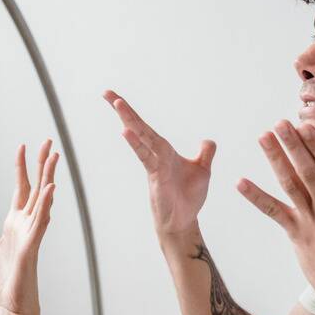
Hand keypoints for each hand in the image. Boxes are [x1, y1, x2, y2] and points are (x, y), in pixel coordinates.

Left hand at [0, 140, 58, 314]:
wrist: (12, 307)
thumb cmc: (4, 283)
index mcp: (16, 224)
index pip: (20, 189)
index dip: (22, 168)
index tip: (23, 147)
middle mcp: (26, 225)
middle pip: (36, 188)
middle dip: (42, 164)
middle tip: (49, 142)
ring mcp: (31, 234)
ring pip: (42, 200)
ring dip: (48, 178)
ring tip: (54, 158)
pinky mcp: (32, 247)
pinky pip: (40, 221)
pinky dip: (45, 204)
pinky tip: (50, 189)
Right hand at [104, 90, 215, 236]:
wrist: (184, 221)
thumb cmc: (189, 198)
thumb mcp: (202, 171)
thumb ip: (205, 154)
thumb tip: (208, 140)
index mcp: (165, 151)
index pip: (147, 128)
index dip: (133, 114)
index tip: (116, 99)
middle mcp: (157, 155)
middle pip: (139, 128)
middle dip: (124, 110)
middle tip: (106, 92)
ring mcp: (154, 164)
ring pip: (140, 138)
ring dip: (128, 120)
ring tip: (116, 103)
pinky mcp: (155, 176)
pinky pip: (145, 156)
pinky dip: (136, 144)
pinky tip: (126, 132)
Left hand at [237, 120, 314, 314]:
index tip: (304, 126)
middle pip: (308, 171)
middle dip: (293, 145)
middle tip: (278, 123)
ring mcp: (312, 223)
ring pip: (290, 185)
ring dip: (275, 160)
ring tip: (262, 137)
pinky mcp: (297, 237)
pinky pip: (274, 213)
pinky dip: (257, 198)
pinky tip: (239, 183)